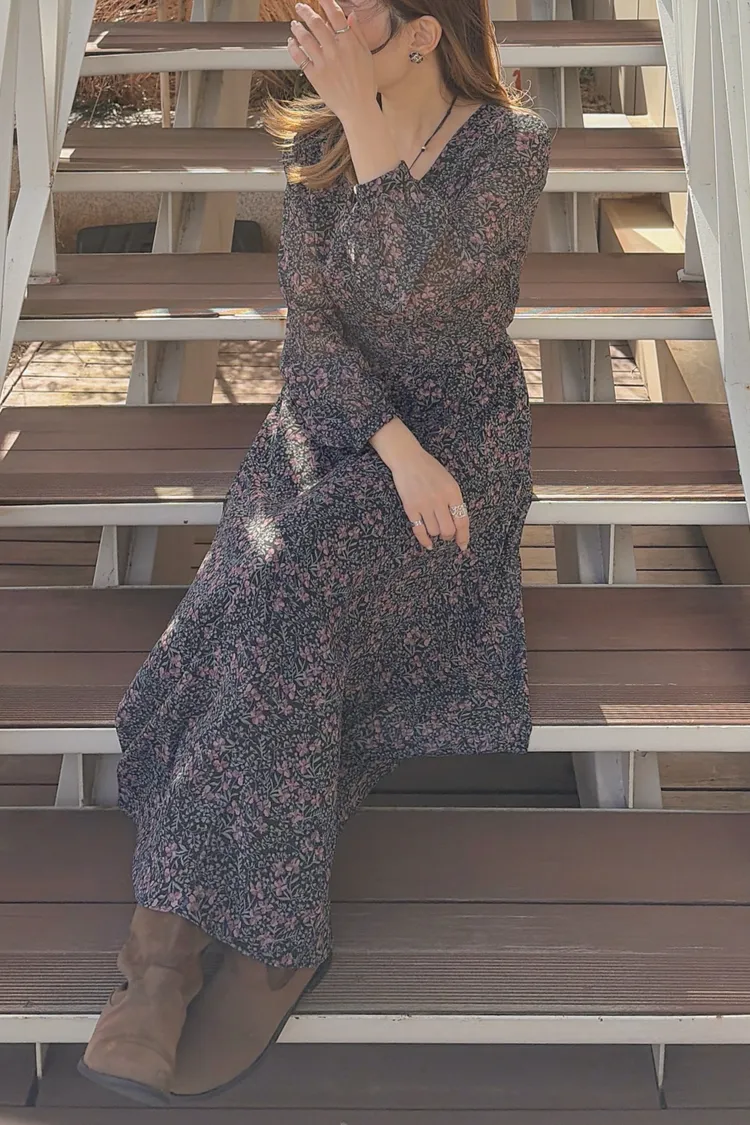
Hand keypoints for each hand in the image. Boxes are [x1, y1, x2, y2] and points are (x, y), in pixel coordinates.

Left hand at [287, 0, 377, 121]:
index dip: (327, 3)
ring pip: (305, 39)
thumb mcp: (366, 56)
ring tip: (294, 24)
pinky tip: (291, 43)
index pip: (336, 16)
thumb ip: (358, 34)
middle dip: (306, 12)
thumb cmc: (364, 85)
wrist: (358, 109)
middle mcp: (335, 52)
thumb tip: (351, 16)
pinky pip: (300, 58)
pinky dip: (293, 47)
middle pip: (317, 24)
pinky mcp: (315, 76)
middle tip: (300, 7)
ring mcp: (324, 64)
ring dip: (298, 28)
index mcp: (350, 45)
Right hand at [389, 446, 470, 552]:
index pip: (462, 521)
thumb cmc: (430, 469)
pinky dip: (424, 540)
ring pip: (434, 532)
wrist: (408, 458)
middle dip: (449, 536)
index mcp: (453, 492)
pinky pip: (419, 531)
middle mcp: (439, 500)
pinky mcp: (410, 508)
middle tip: (447, 534)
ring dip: (436, 534)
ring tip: (435, 529)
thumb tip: (459, 523)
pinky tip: (428, 544)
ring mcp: (424, 504)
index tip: (463, 545)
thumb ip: (455, 500)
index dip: (464, 536)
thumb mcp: (449, 481)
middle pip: (449, 530)